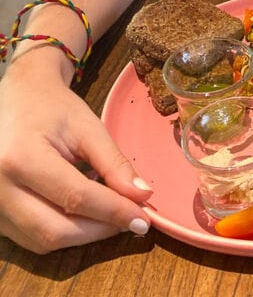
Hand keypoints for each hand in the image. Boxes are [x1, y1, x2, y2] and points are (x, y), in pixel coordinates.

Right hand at [0, 61, 152, 252]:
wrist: (18, 101)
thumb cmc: (53, 109)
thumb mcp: (88, 127)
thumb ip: (114, 163)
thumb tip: (142, 196)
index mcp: (22, 158)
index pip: (75, 197)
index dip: (114, 212)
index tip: (143, 219)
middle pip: (56, 230)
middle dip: (100, 230)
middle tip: (132, 220)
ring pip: (43, 242)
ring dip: (84, 235)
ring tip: (110, 213)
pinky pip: (33, 239)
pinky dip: (65, 232)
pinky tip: (85, 213)